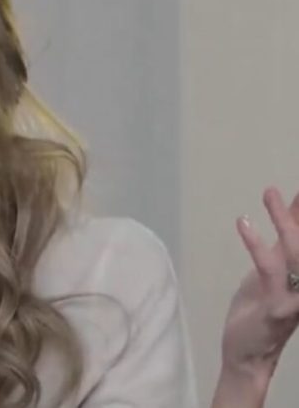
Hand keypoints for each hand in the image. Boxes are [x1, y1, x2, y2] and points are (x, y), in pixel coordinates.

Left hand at [216, 188, 298, 401]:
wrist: (246, 353)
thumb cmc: (259, 309)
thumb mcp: (271, 270)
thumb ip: (282, 244)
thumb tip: (288, 211)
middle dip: (298, 213)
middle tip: (289, 185)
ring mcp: (295, 296)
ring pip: (296, 253)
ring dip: (284, 220)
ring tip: (270, 192)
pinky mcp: (275, 306)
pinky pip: (269, 269)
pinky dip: (256, 244)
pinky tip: (244, 222)